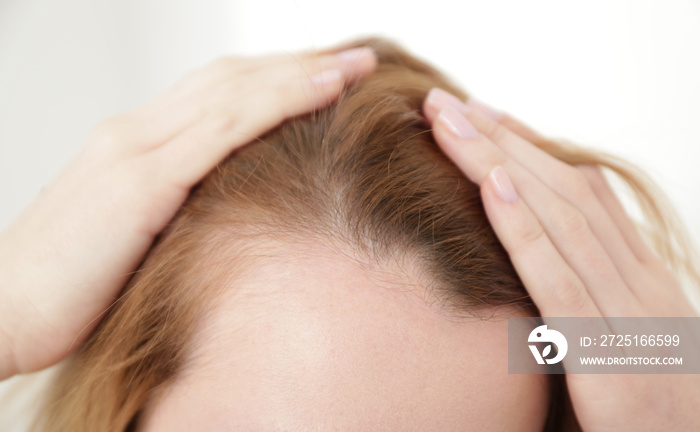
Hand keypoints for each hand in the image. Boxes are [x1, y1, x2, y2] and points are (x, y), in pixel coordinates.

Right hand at [0, 46, 376, 378]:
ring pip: (233, 92)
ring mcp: (135, 151)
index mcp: (133, 145)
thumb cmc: (67, 286)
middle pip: (231, 79)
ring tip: (354, 65)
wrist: (0, 312)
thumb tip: (226, 211)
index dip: (274, 80)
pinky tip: (324, 92)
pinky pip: (223, 130)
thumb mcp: (130, 235)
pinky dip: (278, 104)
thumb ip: (174, 210)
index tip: (323, 80)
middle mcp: (134, 134)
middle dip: (296, 66)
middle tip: (353, 59)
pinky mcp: (140, 183)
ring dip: (300, 74)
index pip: (216, 93)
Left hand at [423, 88, 698, 430]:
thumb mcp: (622, 345)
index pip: (583, 193)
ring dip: (499, 163)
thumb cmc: (648, 417)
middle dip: (503, 141)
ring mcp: (629, 319)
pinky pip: (559, 279)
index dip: (531, 148)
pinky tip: (492, 185)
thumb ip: (586, 302)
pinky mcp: (608, 362)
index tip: (483, 117)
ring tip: (450, 121)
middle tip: (448, 102)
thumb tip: (533, 260)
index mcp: (642, 279)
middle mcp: (640, 284)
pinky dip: (524, 227)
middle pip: (565, 190)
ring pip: (560, 218)